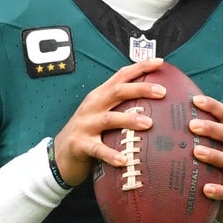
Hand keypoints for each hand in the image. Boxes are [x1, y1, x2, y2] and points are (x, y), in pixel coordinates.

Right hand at [51, 59, 166, 186]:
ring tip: (149, 123)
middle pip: (117, 92)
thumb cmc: (89, 133)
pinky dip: (110, 154)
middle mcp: (92, 106)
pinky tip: (124, 160)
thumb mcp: (103, 114)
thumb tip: (158, 104)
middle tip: (162, 91)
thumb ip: (123, 107)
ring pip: (109, 118)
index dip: (140, 67)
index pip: (120, 76)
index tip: (160, 62)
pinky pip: (97, 149)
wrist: (60, 155)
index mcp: (100, 96)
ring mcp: (84, 125)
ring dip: (129, 119)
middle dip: (140, 89)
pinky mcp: (79, 144)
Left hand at [189, 95, 222, 222]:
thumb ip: (201, 134)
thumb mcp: (216, 148)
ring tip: (196, 152)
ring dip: (214, 155)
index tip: (195, 100)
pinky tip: (205, 189)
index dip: (213, 106)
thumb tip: (168, 113)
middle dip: (212, 128)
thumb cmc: (219, 168)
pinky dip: (219, 190)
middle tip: (191, 125)